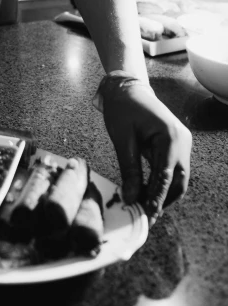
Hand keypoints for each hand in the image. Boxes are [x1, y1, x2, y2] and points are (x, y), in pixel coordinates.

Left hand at [101, 77, 191, 225]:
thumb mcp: (122, 139)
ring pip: (177, 178)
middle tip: (146, 217)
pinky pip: (172, 169)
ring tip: (145, 208)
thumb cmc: (123, 108)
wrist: (126, 88)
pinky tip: (148, 192)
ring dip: (163, 193)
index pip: (166, 176)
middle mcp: (182, 140)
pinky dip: (162, 182)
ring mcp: (182, 142)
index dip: (156, 198)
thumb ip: (129, 170)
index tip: (147, 215)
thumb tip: (131, 198)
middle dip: (163, 200)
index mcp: (170, 136)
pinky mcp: (176, 144)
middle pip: (178, 181)